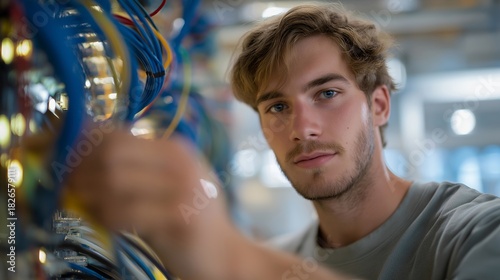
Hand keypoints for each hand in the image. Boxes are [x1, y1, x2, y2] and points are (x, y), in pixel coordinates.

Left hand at [64, 127, 238, 278]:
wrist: (224, 252)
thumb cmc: (191, 216)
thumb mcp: (171, 181)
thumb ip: (139, 165)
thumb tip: (88, 150)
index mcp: (176, 149)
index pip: (118, 135)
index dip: (86, 147)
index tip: (70, 162)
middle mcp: (180, 163)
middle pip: (112, 155)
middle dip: (82, 170)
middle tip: (71, 185)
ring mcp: (182, 189)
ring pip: (113, 184)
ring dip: (91, 196)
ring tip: (86, 204)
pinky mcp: (178, 218)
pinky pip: (124, 214)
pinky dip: (106, 218)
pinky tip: (106, 221)